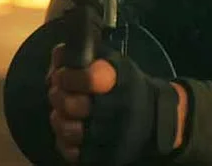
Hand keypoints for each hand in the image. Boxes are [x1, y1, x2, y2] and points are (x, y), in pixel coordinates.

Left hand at [48, 43, 181, 164]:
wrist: (155, 119)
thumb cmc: (127, 86)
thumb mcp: (113, 63)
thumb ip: (84, 56)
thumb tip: (59, 54)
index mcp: (119, 82)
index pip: (88, 78)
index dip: (68, 76)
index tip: (60, 74)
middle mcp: (116, 110)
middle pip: (72, 105)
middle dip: (58, 96)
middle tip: (56, 91)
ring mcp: (110, 136)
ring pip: (68, 130)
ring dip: (58, 119)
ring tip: (61, 112)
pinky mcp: (104, 155)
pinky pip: (72, 151)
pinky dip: (64, 141)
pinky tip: (68, 130)